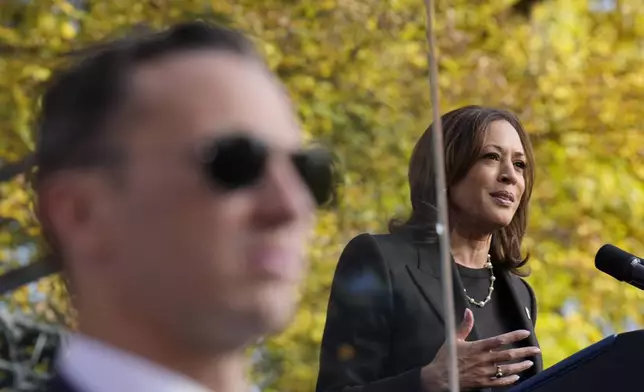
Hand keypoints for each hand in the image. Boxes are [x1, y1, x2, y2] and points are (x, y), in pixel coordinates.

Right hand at [420, 309, 540, 391]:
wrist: (439, 378)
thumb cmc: (445, 358)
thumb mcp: (453, 339)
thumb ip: (464, 326)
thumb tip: (468, 311)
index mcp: (477, 347)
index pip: (499, 340)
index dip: (514, 336)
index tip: (525, 333)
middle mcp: (483, 360)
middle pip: (508, 355)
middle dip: (524, 352)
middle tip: (536, 350)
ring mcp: (484, 373)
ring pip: (507, 369)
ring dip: (520, 366)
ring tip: (530, 362)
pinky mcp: (483, 383)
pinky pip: (500, 382)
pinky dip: (510, 380)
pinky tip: (517, 377)